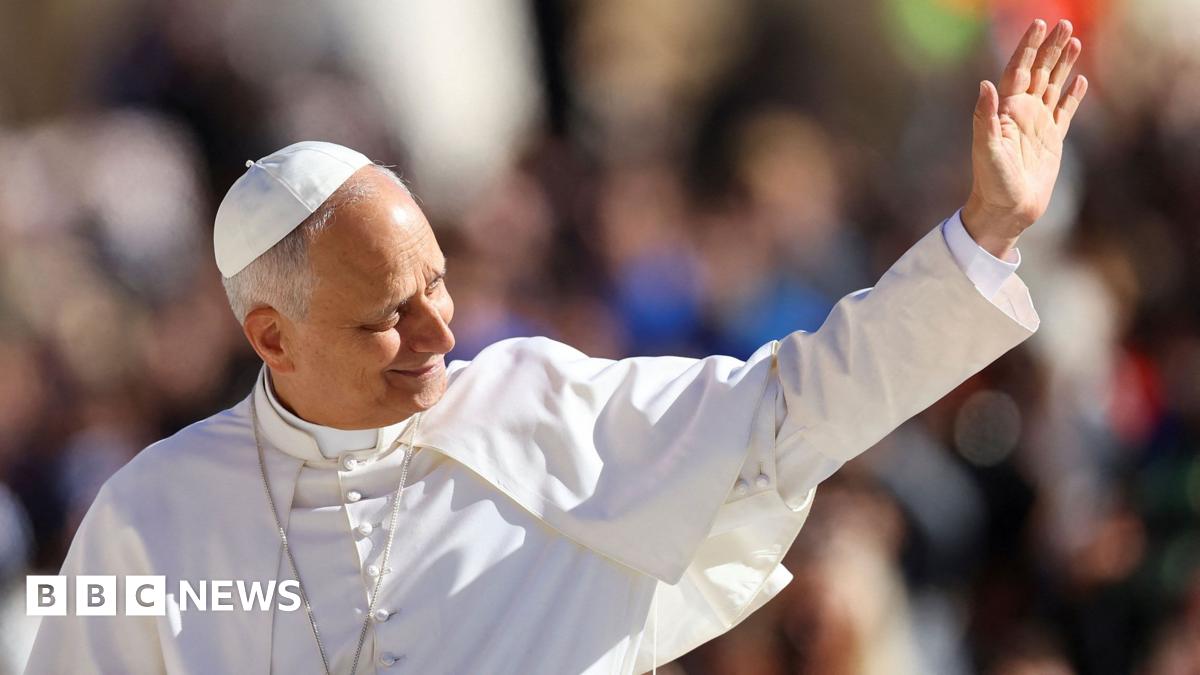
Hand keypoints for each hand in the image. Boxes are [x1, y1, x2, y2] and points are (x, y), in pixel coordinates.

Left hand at [963, 19, 1087, 258]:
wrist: (1007, 210)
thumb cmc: (992, 182)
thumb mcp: (986, 150)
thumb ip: (985, 117)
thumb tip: (985, 84)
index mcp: (1006, 111)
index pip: (1018, 70)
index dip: (1028, 47)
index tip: (1039, 23)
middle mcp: (1021, 113)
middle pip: (1038, 72)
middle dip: (1049, 48)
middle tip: (1064, 24)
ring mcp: (1037, 125)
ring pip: (1052, 86)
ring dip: (1062, 64)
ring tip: (1074, 40)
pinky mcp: (1051, 140)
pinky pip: (1065, 111)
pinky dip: (1073, 95)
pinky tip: (1080, 81)